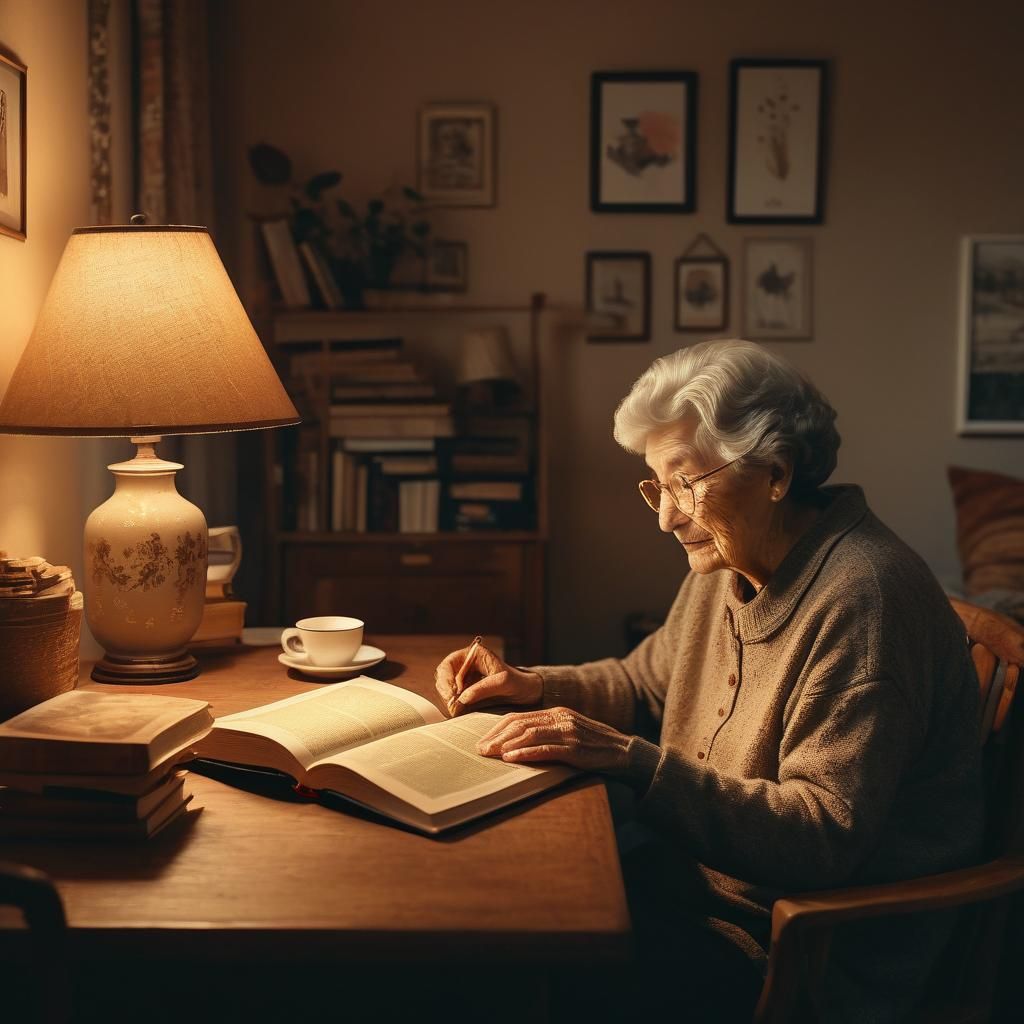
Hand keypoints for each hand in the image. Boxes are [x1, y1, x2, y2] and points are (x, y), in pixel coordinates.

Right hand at [434, 642, 542, 715]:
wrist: (525, 692)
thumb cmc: (516, 681)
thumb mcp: (503, 683)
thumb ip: (483, 688)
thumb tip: (462, 698)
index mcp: (473, 654)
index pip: (449, 663)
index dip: (446, 678)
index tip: (453, 693)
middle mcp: (465, 664)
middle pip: (443, 676)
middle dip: (445, 691)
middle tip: (452, 705)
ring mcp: (463, 679)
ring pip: (445, 688)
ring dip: (448, 699)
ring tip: (457, 709)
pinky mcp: (465, 692)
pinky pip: (452, 698)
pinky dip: (453, 705)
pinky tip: (459, 711)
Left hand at [476, 707, 630, 773]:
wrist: (624, 752)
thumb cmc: (594, 745)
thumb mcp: (569, 731)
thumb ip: (547, 732)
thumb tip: (518, 743)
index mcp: (556, 712)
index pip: (519, 716)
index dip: (497, 727)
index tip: (483, 739)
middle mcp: (559, 718)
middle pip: (519, 723)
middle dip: (496, 736)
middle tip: (479, 749)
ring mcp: (567, 732)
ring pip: (529, 733)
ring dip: (505, 744)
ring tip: (489, 754)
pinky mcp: (574, 748)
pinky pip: (545, 749)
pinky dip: (525, 753)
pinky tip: (511, 758)